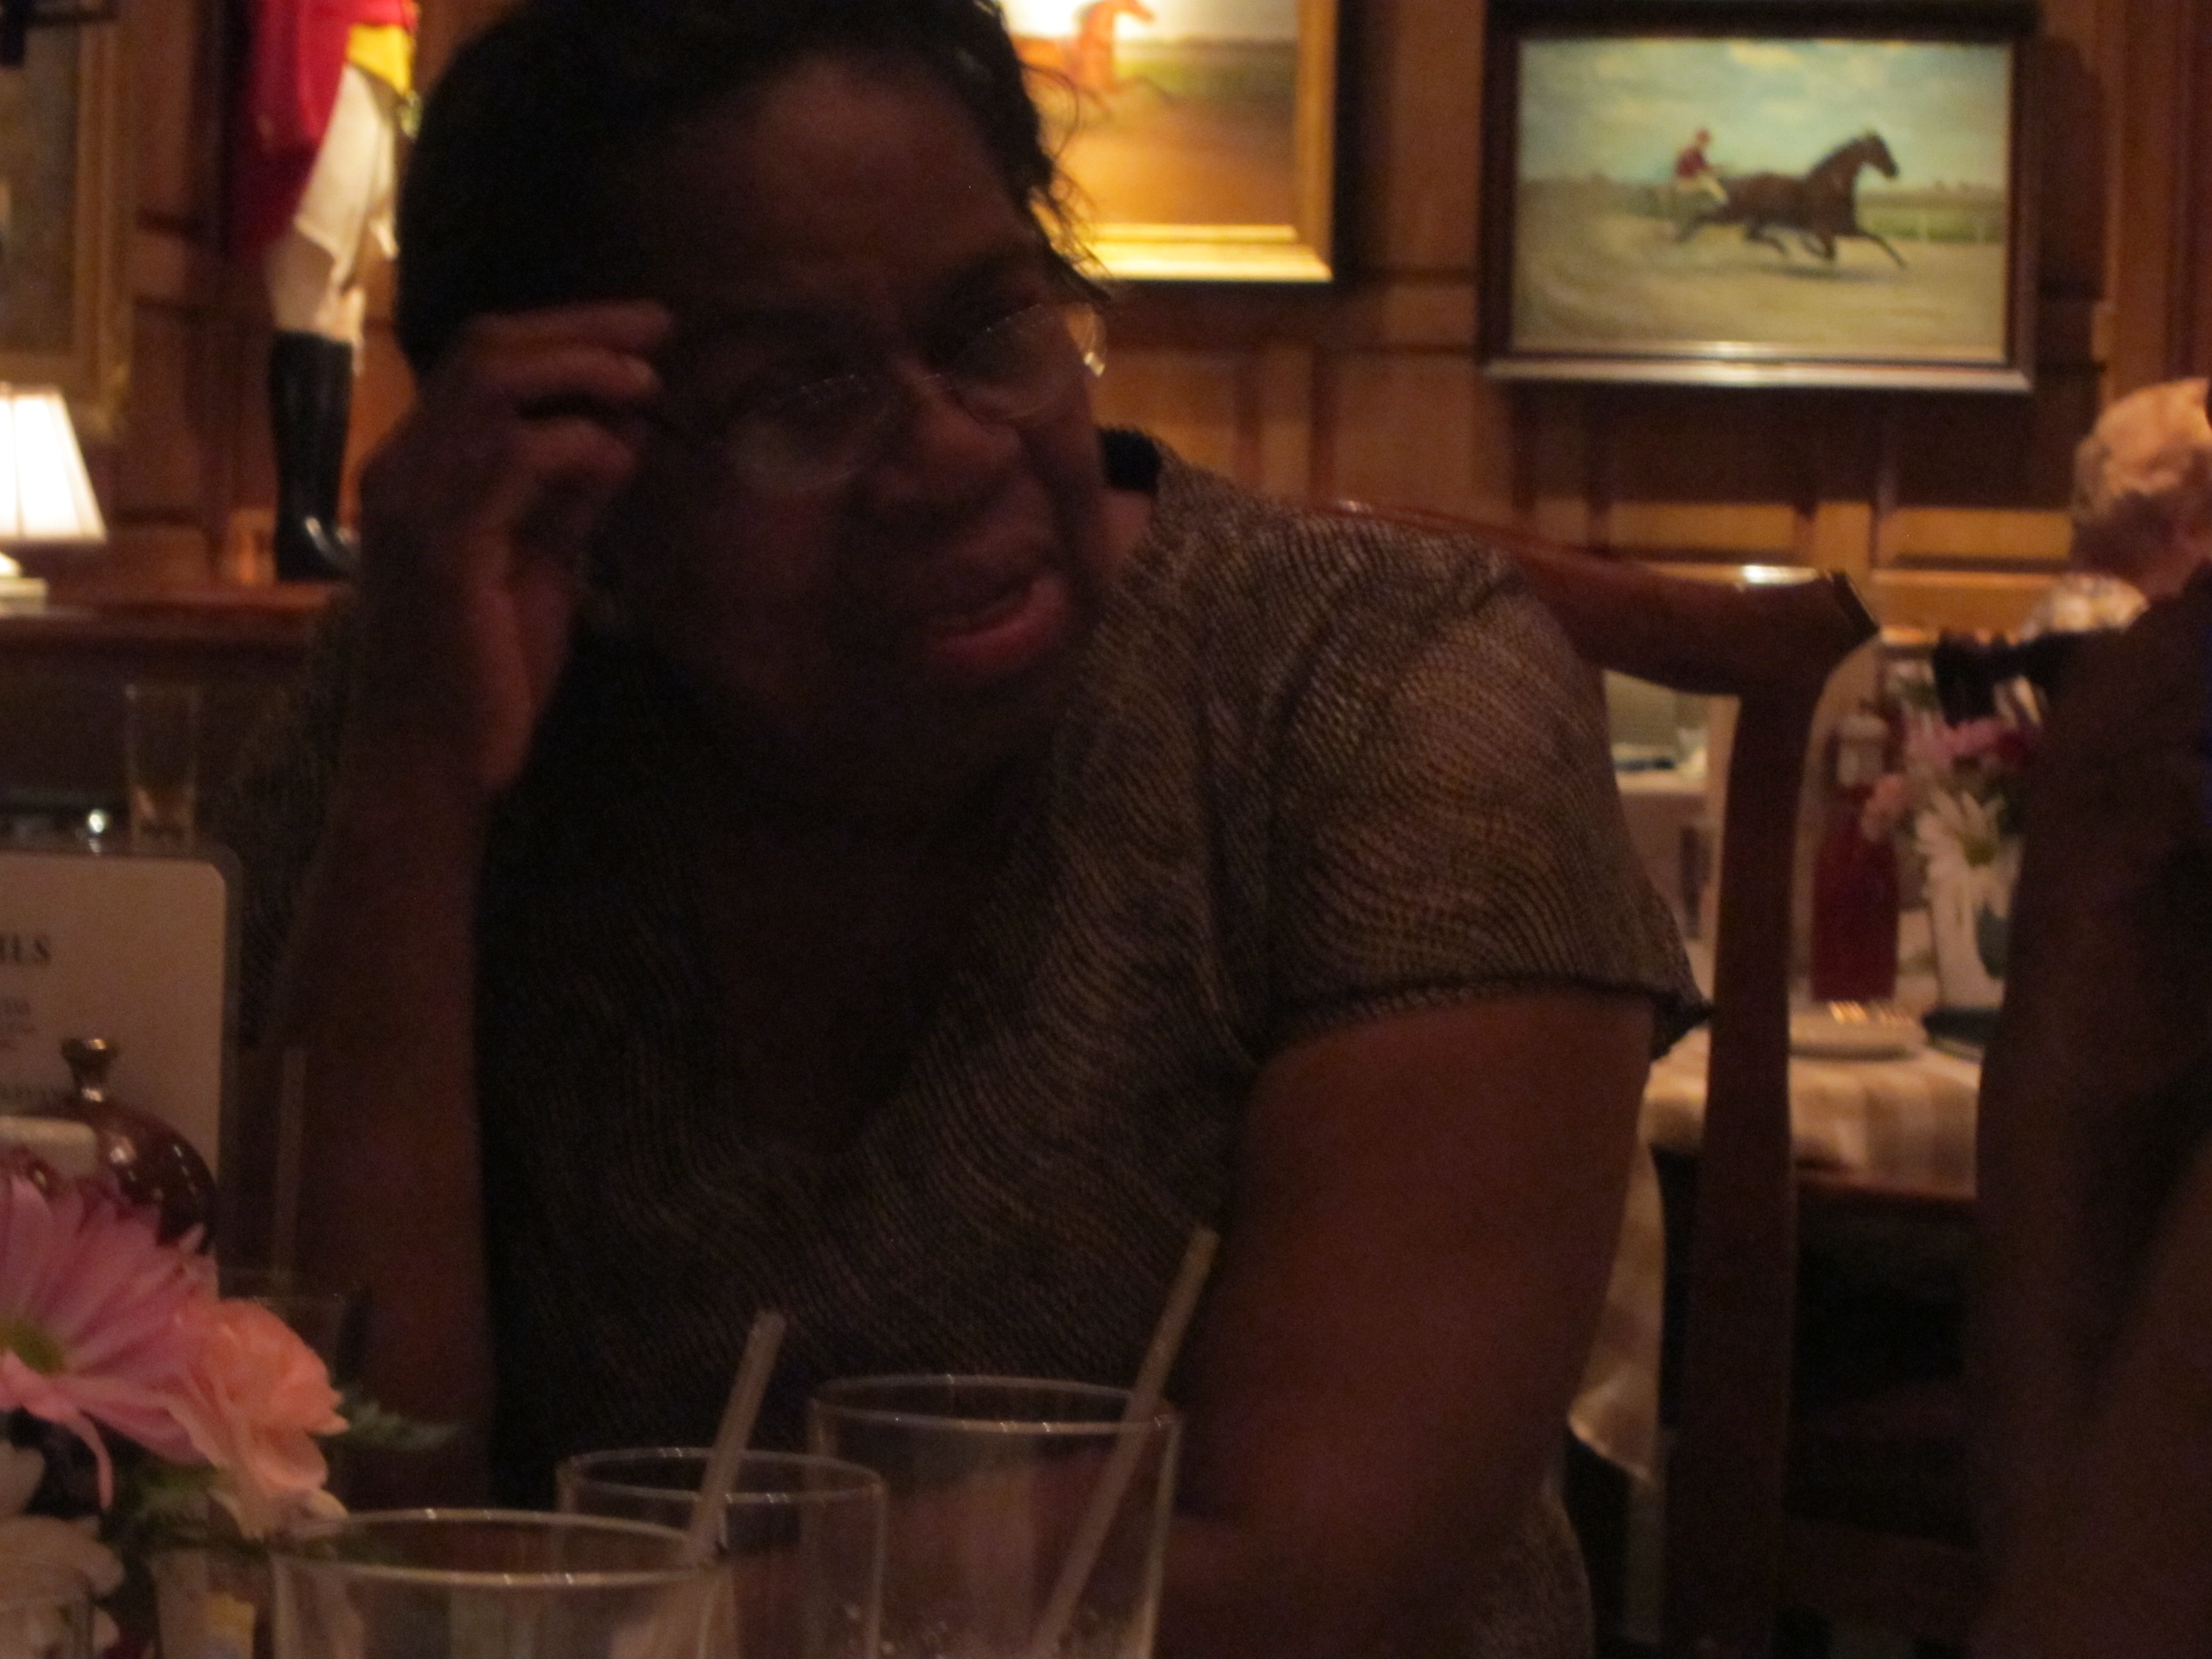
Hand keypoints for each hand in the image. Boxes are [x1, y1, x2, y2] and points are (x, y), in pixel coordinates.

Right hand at [349, 301, 672, 797]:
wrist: (436, 761)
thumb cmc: (486, 672)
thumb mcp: (540, 563)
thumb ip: (567, 497)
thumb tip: (620, 433)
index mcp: (416, 468)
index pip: (481, 362)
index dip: (565, 334)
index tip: (641, 332)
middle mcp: (399, 470)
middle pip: (485, 350)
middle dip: (580, 329)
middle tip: (658, 328)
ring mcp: (412, 503)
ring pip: (493, 387)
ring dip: (581, 372)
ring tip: (647, 383)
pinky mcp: (441, 545)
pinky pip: (510, 458)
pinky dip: (573, 444)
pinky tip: (618, 457)